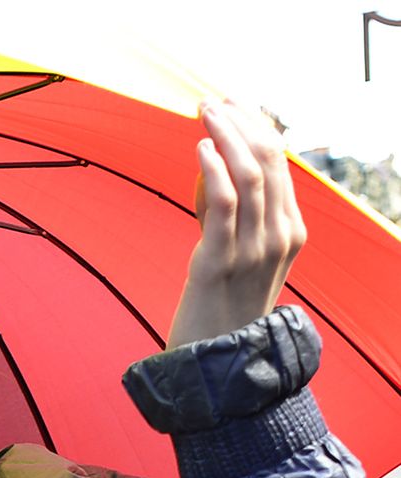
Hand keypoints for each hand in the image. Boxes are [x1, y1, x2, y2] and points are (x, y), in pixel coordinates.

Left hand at [164, 99, 305, 350]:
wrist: (216, 363)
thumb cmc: (221, 309)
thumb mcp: (244, 259)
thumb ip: (241, 222)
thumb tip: (220, 174)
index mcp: (291, 232)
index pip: (282, 164)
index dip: (257, 126)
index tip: (232, 103)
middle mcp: (280, 237)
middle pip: (270, 160)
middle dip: (242, 121)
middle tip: (213, 100)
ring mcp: (253, 250)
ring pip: (251, 174)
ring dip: (225, 135)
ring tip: (204, 113)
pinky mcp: (219, 262)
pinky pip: (224, 204)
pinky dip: (214, 169)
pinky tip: (200, 148)